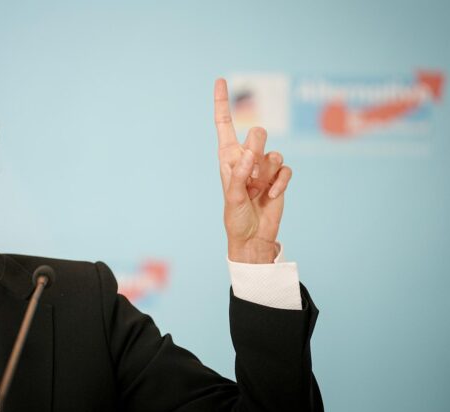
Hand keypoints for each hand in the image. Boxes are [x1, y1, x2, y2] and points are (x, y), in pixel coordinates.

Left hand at [214, 78, 292, 263]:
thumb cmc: (235, 218)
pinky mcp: (279, 178)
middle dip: (257, 147)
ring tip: (258, 190)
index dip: (221, 103)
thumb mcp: (232, 197)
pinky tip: (272, 196)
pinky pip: (286, 169)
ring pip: (274, 153)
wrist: (253, 237)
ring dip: (268, 173)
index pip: (224, 124)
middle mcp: (246, 158)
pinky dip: (280, 183)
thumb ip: (239, 174)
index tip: (220, 80)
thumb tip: (250, 154)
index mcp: (227, 157)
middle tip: (252, 170)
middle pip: (257, 133)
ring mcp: (264, 168)